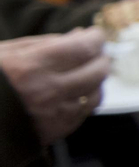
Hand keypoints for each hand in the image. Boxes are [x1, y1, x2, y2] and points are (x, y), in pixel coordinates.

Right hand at [0, 28, 110, 144]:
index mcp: (32, 67)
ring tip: (86, 71)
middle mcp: (47, 92)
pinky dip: (86, 98)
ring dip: (96, 80)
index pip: (83, 49)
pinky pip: (85, 112)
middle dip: (101, 58)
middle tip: (96, 52)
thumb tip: (80, 35)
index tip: (96, 34)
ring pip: (96, 93)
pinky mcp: (55, 132)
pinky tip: (77, 91)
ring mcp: (53, 114)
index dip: (96, 38)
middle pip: (97, 71)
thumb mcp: (6, 52)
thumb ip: (46, 43)